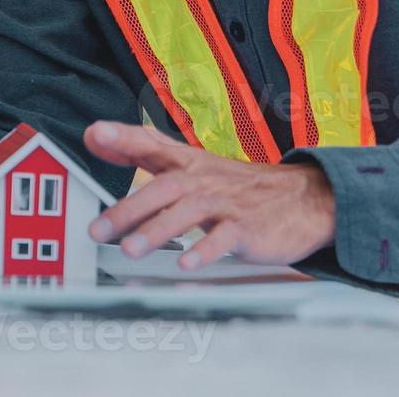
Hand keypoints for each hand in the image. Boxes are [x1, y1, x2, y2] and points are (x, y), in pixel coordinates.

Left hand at [84, 121, 335, 270]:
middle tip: (98, 229)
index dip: (123, 138)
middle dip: (128, 209)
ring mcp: (227, 204)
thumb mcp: (191, 163)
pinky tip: (186, 263)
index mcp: (188, 163)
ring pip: (189, 212)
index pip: (151, 143)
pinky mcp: (249, 228)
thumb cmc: (238, 185)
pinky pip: (226, 238)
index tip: (95, 134)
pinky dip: (206, 250)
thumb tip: (93, 136)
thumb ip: (142, 150)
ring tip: (131, 250)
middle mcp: (204, 180)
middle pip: (163, 188)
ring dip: (158, 231)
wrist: (305, 198)